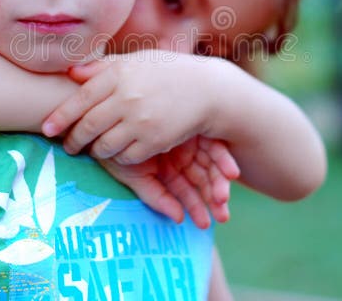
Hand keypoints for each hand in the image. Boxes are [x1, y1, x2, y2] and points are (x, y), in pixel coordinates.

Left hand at [42, 51, 219, 165]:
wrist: (207, 89)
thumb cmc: (166, 72)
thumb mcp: (135, 61)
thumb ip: (102, 67)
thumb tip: (70, 72)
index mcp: (119, 75)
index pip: (80, 98)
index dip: (60, 116)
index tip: (46, 129)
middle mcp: (128, 98)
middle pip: (88, 126)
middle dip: (73, 140)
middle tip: (68, 145)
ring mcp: (141, 121)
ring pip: (104, 145)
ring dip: (94, 150)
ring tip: (92, 149)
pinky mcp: (155, 141)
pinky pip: (126, 156)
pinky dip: (118, 157)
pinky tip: (118, 152)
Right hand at [99, 136, 238, 228]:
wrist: (110, 118)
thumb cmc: (116, 148)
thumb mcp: (134, 175)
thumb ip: (155, 196)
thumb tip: (178, 220)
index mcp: (167, 168)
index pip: (185, 191)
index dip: (195, 207)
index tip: (204, 224)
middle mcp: (180, 157)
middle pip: (202, 181)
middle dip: (212, 199)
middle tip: (222, 216)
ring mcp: (190, 142)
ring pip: (211, 167)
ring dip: (220, 183)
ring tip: (223, 198)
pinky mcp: (198, 129)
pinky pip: (215, 147)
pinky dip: (224, 161)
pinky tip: (231, 173)